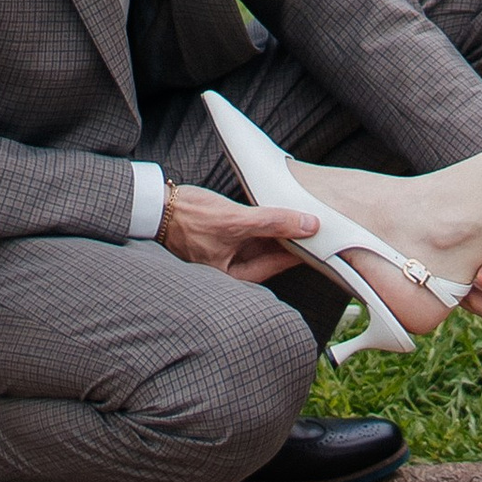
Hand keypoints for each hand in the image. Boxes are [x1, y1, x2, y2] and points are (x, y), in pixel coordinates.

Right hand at [159, 181, 317, 286]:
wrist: (158, 206)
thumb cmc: (189, 218)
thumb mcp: (235, 220)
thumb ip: (273, 222)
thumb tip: (308, 225)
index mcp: (231, 276)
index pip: (276, 265)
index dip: (301, 252)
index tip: (324, 241)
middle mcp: (230, 268)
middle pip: (271, 256)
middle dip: (293, 242)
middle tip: (318, 227)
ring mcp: (228, 251)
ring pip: (263, 243)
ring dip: (281, 231)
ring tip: (303, 217)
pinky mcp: (225, 236)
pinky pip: (253, 232)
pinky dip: (267, 224)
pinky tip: (280, 212)